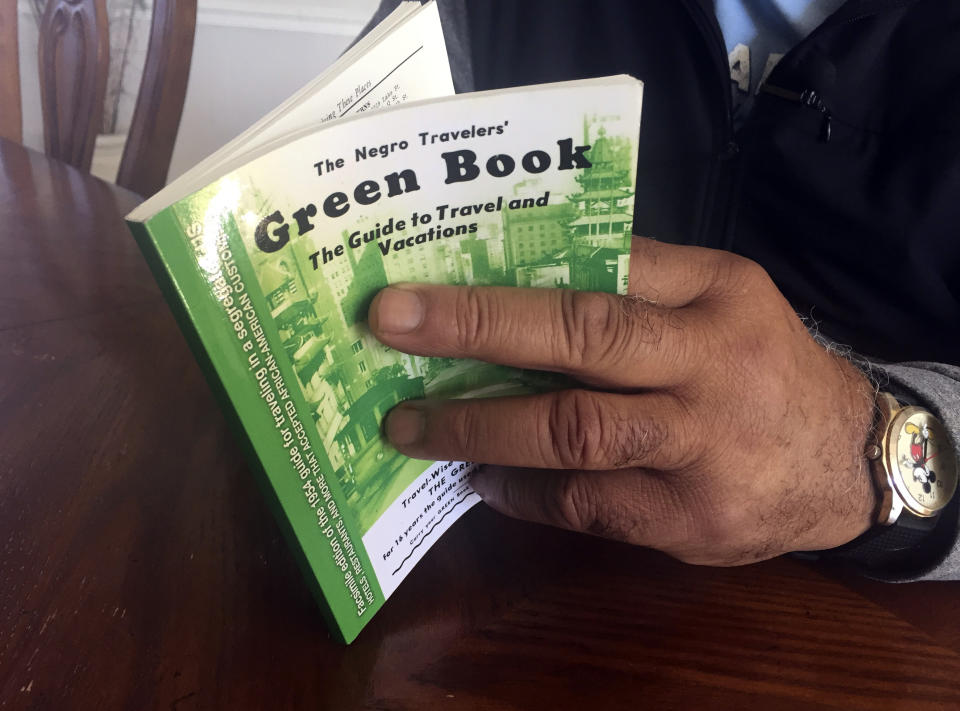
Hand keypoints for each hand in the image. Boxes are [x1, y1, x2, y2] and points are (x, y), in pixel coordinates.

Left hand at [368, 237, 878, 564]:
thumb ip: (641, 283)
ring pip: (574, 432)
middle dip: (477, 327)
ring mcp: (701, 451)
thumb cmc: (764, 366)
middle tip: (390, 325)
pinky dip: (523, 492)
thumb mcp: (724, 300)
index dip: (511, 271)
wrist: (845, 464)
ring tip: (414, 428)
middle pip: (583, 337)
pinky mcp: (688, 521)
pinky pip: (586, 505)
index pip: (605, 265)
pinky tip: (483, 479)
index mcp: (716, 297)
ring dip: (481, 428)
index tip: (429, 276)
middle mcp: (710, 366)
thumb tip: (522, 274)